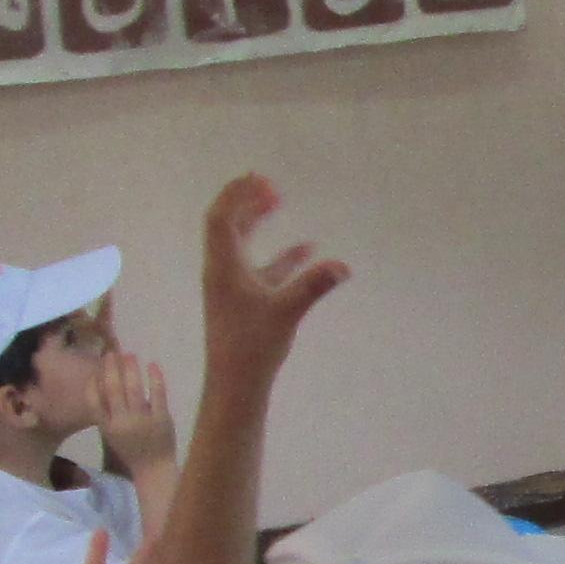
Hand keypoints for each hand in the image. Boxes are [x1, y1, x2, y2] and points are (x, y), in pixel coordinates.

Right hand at [87, 348, 176, 472]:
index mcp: (107, 428)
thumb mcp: (112, 434)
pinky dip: (155, 378)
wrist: (154, 468)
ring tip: (129, 355)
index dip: (93, 383)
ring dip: (130, 369)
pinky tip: (153, 365)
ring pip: (134, 389)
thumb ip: (106, 413)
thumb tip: (103, 383)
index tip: (95, 368)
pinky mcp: (162, 418)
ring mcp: (143, 420)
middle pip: (113, 390)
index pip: (93, 402)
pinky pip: (158, 394)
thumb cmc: (131, 450)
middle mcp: (122, 422)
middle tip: (111, 353)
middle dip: (111, 369)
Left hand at [200, 175, 349, 371]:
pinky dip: (280, 254)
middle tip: (270, 186)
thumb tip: (343, 266)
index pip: (221, 218)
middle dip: (245, 201)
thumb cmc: (252, 346)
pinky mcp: (245, 302)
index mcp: (223, 267)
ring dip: (257, 222)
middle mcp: (223, 271)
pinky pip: (261, 268)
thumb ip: (313, 286)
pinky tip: (307, 249)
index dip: (237, 194)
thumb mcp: (285, 312)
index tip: (261, 179)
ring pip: (241, 244)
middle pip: (226, 225)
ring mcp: (233, 286)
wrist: (235, 383)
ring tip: (278, 203)